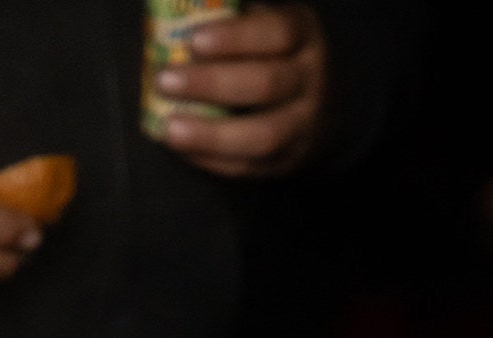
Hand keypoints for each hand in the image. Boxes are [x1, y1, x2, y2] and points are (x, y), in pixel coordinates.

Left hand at [158, 4, 326, 175]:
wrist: (327, 108)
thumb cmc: (280, 56)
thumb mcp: (271, 27)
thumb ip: (238, 22)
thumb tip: (181, 16)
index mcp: (305, 36)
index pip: (277, 33)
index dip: (235, 38)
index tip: (194, 41)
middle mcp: (312, 81)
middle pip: (264, 84)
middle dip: (212, 84)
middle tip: (165, 81)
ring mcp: (304, 126)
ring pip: (261, 135)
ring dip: (211, 135)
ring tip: (171, 129)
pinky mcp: (288, 162)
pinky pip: (250, 167)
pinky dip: (213, 160)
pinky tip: (184, 149)